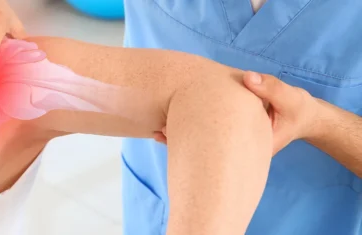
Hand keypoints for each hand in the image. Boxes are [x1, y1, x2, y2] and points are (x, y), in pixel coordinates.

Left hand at [152, 71, 323, 154]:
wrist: (301, 117)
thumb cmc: (296, 109)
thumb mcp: (289, 98)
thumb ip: (271, 88)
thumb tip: (248, 77)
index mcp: (251, 142)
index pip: (217, 145)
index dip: (191, 138)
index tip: (168, 130)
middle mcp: (238, 145)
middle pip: (203, 145)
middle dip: (180, 138)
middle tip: (157, 131)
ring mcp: (231, 140)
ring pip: (201, 142)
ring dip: (182, 135)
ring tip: (157, 130)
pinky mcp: (229, 133)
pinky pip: (205, 133)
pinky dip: (190, 129)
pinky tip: (171, 123)